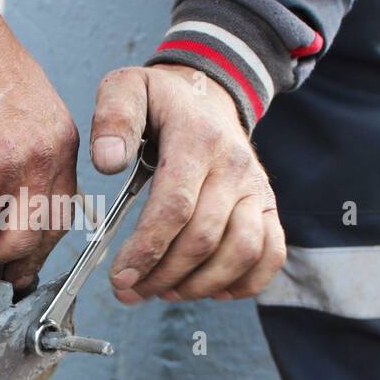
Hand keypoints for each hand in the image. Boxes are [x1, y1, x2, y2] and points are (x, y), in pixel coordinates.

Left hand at [90, 64, 285, 302]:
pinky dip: (246, 282)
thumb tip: (107, 161)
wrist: (208, 94)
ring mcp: (257, 188)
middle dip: (163, 275)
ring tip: (164, 291)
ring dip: (200, 284)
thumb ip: (113, 118)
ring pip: (242, 252)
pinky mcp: (269, 206)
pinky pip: (272, 253)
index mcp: (197, 139)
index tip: (120, 276)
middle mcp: (234, 165)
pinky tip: (211, 291)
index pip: (175, 206)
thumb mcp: (128, 89)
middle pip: (204, 238)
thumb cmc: (162, 102)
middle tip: (130, 291)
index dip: (147, 249)